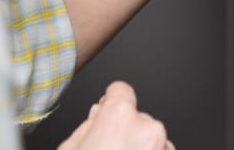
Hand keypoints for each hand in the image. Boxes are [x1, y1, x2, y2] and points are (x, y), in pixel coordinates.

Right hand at [58, 82, 173, 149]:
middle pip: (136, 117)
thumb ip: (87, 126)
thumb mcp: (70, 148)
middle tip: (109, 148)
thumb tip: (97, 114)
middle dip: (126, 130)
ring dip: (140, 146)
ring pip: (151, 139)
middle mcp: (147, 128)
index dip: (110, 100)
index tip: (107, 107)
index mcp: (119, 116)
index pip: (120, 90)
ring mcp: (163, 147)